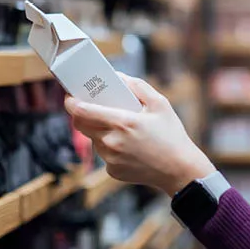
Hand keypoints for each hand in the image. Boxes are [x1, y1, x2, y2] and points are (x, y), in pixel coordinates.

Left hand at [65, 74, 214, 196]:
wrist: (179, 170)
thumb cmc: (172, 135)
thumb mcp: (160, 103)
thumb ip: (137, 86)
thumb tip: (117, 77)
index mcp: (122, 122)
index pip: (82, 111)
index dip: (71, 102)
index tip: (69, 96)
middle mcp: (111, 142)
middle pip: (80, 125)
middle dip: (82, 114)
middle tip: (91, 107)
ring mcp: (110, 159)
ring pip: (93, 139)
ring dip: (98, 131)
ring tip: (119, 128)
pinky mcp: (112, 171)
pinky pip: (104, 154)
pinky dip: (110, 147)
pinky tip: (128, 146)